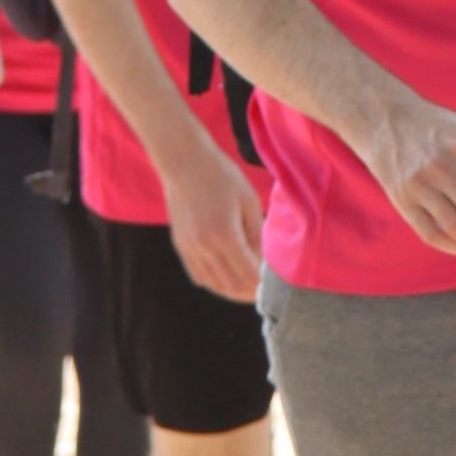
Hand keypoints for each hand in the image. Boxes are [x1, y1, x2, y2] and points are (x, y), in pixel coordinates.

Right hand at [162, 118, 268, 303]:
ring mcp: (190, 248)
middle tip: (264, 292)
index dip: (261, 284)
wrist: (184, 163)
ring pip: (214, 284)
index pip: (247, 274)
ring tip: (248, 290)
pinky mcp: (181, 245)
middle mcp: (204, 246)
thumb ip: (257, 233)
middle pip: (230, 284)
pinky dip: (215, 284)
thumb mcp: (248, 200)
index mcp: (224, 234)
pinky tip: (227, 281)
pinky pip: (199, 276)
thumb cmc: (221, 176)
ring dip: (233, 292)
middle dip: (250, 292)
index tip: (274, 285)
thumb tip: (263, 260)